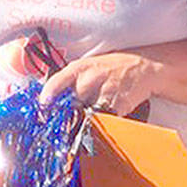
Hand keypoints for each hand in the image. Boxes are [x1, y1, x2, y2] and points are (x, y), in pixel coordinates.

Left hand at [39, 51, 157, 115]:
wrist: (142, 67)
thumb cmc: (109, 68)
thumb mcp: (86, 67)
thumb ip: (69, 81)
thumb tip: (50, 99)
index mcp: (79, 68)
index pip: (57, 81)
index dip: (47, 95)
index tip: (43, 106)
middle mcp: (91, 77)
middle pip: (71, 101)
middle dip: (69, 110)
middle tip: (70, 114)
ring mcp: (106, 90)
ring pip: (87, 111)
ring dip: (86, 116)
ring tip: (92, 110)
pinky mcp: (119, 103)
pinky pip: (105, 117)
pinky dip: (103, 119)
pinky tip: (107, 112)